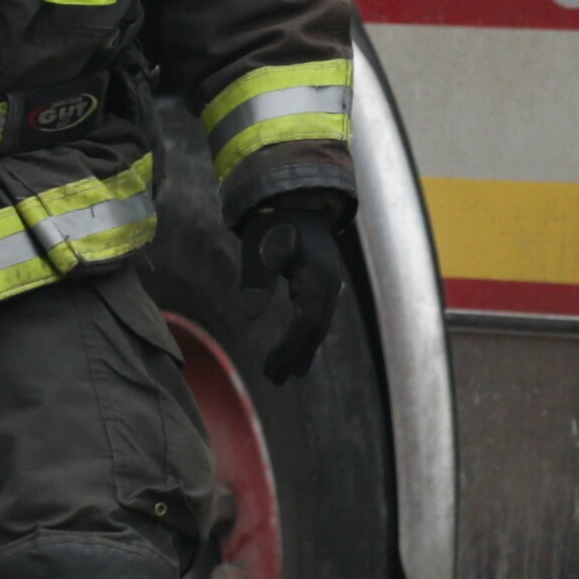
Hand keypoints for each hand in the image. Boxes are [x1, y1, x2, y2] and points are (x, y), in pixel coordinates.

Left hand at [237, 199, 348, 383]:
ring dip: (302, 350)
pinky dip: (306, 337)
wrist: (295, 199)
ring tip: (283, 375)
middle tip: (272, 379)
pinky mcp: (321, 284)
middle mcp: (328, 286)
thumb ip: (256, 278)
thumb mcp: (260, 244)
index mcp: (316, 278)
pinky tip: (297, 354)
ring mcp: (328, 286)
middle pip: (315, 330)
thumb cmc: (274, 220)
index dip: (289, 348)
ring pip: (318, 326)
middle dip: (295, 355)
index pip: (306, 323)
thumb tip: (249, 314)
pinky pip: (316, 317)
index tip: (270, 368)